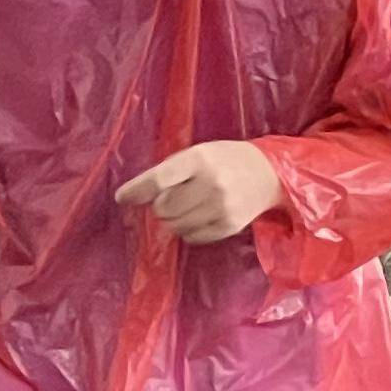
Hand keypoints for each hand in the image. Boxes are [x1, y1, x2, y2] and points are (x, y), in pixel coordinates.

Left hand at [117, 138, 284, 243]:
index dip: (137, 190)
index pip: (160, 179)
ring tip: (187, 207)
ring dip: (174, 219)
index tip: (122, 197)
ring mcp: (222, 207)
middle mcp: (212, 183)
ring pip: (176, 226)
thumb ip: (170, 171)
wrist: (269, 174)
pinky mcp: (229, 226)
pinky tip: (200, 216)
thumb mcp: (199, 153)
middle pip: (164, 208)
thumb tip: (132, 197)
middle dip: (161, 206)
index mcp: (200, 159)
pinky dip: (188, 230)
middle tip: (172, 198)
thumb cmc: (225, 160)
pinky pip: (192, 237)